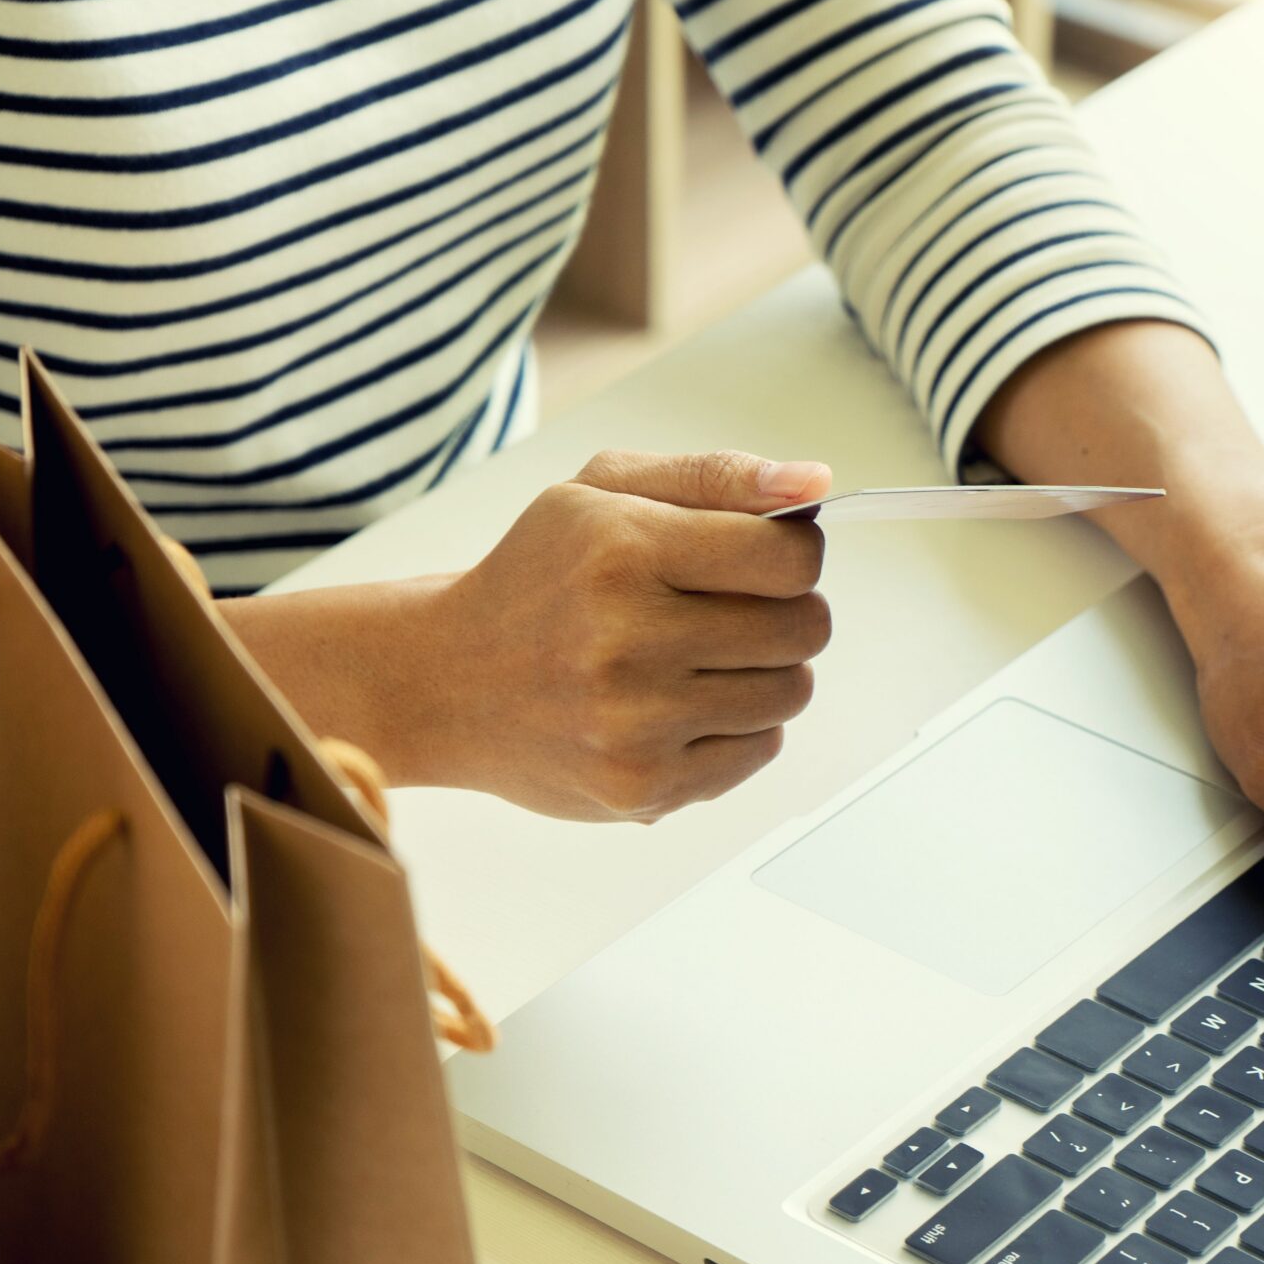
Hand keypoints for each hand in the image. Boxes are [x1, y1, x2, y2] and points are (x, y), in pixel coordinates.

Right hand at [225, 450, 832, 821]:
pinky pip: (761, 749)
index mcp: (622, 550)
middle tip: (734, 607)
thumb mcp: (604, 491)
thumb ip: (717, 476)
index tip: (767, 555)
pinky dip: (740, 724)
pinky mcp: (642, 786)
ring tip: (704, 657)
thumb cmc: (537, 577)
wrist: (447, 681)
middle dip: (788, 610)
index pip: (787, 557)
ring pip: (792, 691)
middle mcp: (626, 640)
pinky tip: (685, 704)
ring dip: (767, 670)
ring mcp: (635, 723)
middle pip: (802, 628)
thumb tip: (816, 480)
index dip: (796, 552)